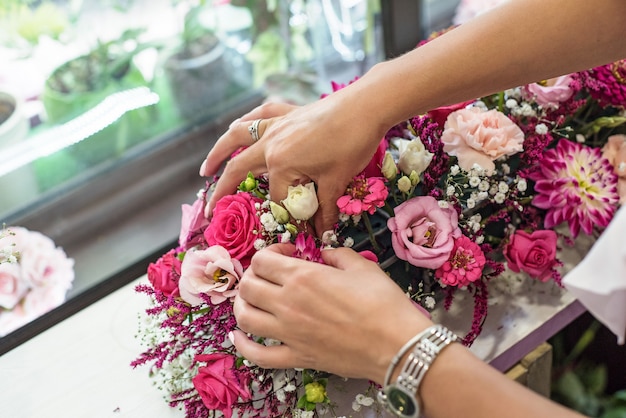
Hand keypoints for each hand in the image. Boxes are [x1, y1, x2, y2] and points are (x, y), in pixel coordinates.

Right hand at [199, 90, 387, 234]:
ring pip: (238, 136)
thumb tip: (322, 233)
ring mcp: (276, 125)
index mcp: (281, 163)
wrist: (366, 105)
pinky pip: (260, 115)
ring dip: (219, 152)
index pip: (278, 199)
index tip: (296, 231)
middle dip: (222, 191)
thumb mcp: (337, 181)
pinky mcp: (287, 112)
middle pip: (239, 169)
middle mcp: (270, 143)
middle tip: (208, 210)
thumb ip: (324, 209)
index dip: (288, 218)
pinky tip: (238, 125)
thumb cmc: (351, 144)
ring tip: (206, 169)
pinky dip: (247, 121)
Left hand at [231, 244, 432, 383]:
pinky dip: (244, 346)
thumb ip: (337, 255)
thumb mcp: (361, 266)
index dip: (270, 252)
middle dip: (254, 275)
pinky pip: (258, 355)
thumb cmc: (382, 302)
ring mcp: (288, 333)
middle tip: (270, 275)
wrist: (397, 344)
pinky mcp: (296, 357)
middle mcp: (288, 304)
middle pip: (248, 286)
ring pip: (244, 317)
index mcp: (302, 277)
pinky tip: (241, 336)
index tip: (286, 254)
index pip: (263, 260)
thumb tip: (324, 254)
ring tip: (252, 300)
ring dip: (242, 304)